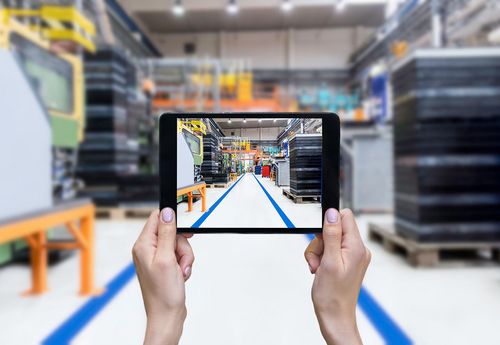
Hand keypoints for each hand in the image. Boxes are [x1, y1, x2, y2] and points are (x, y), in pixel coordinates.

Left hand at [132, 208, 194, 344]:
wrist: (167, 315)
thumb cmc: (163, 293)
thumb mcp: (167, 259)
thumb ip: (167, 234)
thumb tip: (167, 212)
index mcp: (143, 245)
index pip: (157, 218)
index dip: (172, 221)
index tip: (183, 231)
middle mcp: (148, 249)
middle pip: (172, 232)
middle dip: (182, 246)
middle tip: (180, 259)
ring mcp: (156, 257)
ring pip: (178, 244)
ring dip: (184, 257)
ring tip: (180, 271)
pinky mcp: (165, 264)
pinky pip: (179, 255)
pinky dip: (184, 264)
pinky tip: (181, 274)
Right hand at [304, 208, 370, 344]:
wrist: (334, 317)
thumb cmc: (332, 295)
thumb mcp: (328, 261)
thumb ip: (331, 235)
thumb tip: (332, 213)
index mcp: (356, 247)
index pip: (344, 216)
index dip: (329, 224)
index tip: (322, 239)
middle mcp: (358, 250)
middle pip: (334, 229)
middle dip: (320, 242)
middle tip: (318, 260)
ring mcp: (353, 256)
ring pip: (329, 240)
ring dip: (318, 252)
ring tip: (318, 268)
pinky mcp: (346, 262)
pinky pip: (330, 250)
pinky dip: (322, 258)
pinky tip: (320, 270)